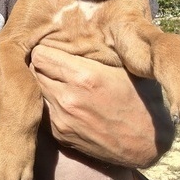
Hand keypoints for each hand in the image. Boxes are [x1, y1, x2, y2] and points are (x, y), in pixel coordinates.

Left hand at [31, 45, 173, 167]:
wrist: (146, 145)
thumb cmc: (141, 100)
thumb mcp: (124, 68)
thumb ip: (95, 53)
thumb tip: (75, 35)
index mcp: (84, 76)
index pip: (40, 55)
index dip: (46, 50)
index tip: (55, 50)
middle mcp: (68, 98)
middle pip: (32, 72)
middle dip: (42, 65)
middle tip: (54, 64)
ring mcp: (61, 119)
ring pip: (35, 91)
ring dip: (43, 84)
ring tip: (58, 81)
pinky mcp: (60, 135)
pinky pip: (43, 110)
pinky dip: (48, 103)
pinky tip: (65, 100)